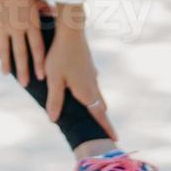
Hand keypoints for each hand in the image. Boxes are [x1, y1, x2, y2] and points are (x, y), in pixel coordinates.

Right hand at [0, 0, 47, 87]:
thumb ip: (42, 7)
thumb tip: (53, 13)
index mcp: (30, 21)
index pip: (37, 47)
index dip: (39, 62)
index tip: (41, 77)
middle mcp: (17, 27)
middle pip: (21, 52)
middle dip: (23, 70)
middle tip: (24, 84)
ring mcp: (1, 25)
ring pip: (4, 48)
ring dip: (5, 62)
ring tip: (5, 73)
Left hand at [44, 26, 116, 140]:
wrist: (71, 30)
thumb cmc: (60, 55)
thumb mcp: (54, 78)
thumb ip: (55, 99)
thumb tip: (54, 119)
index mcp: (86, 92)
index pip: (99, 115)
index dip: (106, 128)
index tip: (116, 140)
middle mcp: (93, 85)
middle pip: (100, 107)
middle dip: (103, 120)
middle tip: (106, 133)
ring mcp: (92, 75)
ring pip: (97, 95)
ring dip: (98, 106)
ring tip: (96, 116)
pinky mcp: (89, 67)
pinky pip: (93, 85)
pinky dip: (92, 94)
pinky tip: (85, 91)